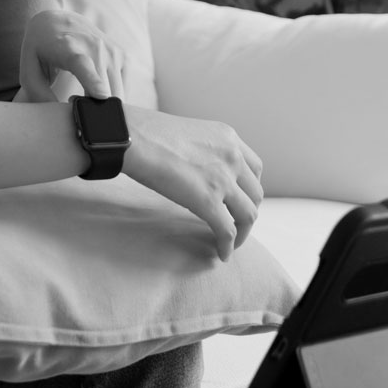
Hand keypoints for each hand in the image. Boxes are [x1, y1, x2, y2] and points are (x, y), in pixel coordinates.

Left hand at [16, 9, 125, 102]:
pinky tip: (98, 93)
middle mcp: (94, 46)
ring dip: (105, 106)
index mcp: (67, 48)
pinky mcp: (123, 56)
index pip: (82, 64)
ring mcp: (112, 51)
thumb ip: (39, 95)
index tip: (101, 95)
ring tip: (86, 101)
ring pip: (118, 92)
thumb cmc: (40, 50)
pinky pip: (124, 89)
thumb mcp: (29, 70)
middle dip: (95, 110)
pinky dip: (114, 98)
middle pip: (105, 87)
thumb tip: (60, 116)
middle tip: (77, 110)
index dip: (93, 81)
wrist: (56, 21)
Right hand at [122, 105, 263, 260]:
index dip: (249, 188)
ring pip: (249, 214)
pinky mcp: (208, 200)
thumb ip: (204, 150)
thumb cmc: (147, 133)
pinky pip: (228, 231)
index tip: (239, 199)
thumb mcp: (189, 133)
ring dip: (242, 232)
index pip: (254, 168)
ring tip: (231, 243)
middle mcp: (232, 156)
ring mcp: (223, 179)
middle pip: (255, 193)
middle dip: (247, 211)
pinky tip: (221, 254)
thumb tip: (197, 170)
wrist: (132, 137)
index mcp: (227, 137)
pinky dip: (228, 246)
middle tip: (235, 223)